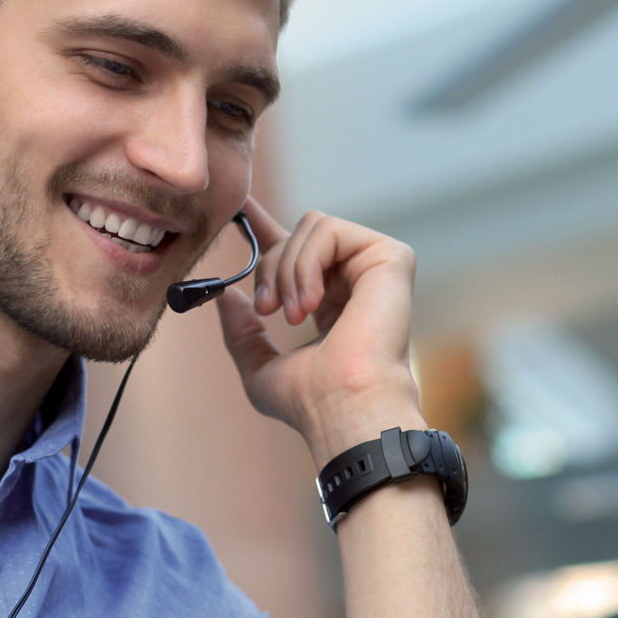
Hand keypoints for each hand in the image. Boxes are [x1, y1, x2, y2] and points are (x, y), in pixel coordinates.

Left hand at [215, 199, 424, 464]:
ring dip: (287, 270)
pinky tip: (312, 304)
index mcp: (329, 302)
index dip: (265, 225)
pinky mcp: (391, 256)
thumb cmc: (309, 402)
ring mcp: (375, 267)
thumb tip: (226, 295)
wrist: (344, 410)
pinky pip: (328, 229)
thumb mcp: (259, 367)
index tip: (238, 207)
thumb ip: (240, 331)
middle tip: (266, 309)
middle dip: (267, 266)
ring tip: (293, 315)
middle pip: (294, 236)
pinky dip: (307, 263)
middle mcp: (354, 281)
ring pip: (310, 226)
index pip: (296, 250)